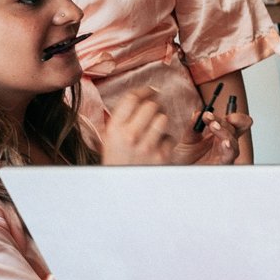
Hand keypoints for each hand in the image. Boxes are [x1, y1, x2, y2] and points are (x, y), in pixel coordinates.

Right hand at [99, 91, 249, 165]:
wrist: (121, 188)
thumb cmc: (117, 159)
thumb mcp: (110, 137)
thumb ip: (123, 118)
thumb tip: (143, 95)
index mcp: (114, 128)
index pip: (133, 98)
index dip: (144, 91)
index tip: (151, 91)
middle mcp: (130, 135)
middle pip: (151, 105)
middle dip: (156, 104)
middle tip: (156, 108)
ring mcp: (147, 146)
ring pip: (163, 119)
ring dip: (161, 121)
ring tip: (156, 128)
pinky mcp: (161, 156)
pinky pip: (169, 138)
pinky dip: (166, 140)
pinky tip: (157, 147)